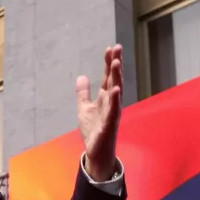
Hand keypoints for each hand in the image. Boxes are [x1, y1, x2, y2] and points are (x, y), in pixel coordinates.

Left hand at [76, 44, 122, 180]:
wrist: (96, 152)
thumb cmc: (93, 130)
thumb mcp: (84, 108)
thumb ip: (83, 93)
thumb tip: (81, 76)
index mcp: (105, 98)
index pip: (108, 77)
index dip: (109, 63)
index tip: (110, 48)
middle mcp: (111, 103)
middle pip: (114, 80)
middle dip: (116, 64)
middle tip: (117, 47)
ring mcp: (112, 113)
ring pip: (116, 91)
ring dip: (117, 77)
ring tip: (116, 62)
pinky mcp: (110, 124)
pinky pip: (113, 110)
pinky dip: (115, 100)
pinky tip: (115, 89)